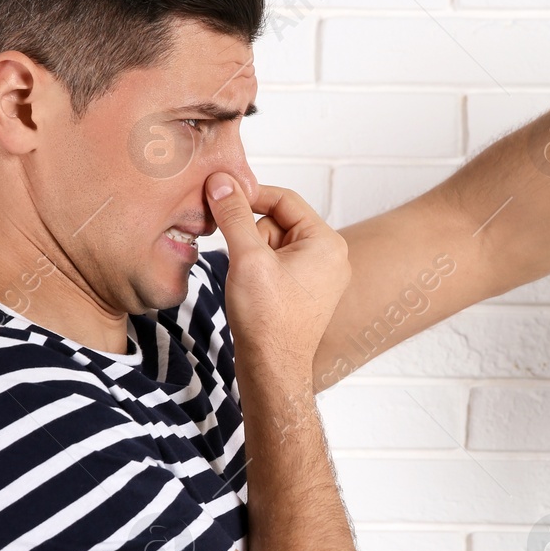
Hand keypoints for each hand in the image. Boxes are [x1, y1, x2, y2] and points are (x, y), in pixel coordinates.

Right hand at [204, 173, 349, 377]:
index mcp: (327, 242)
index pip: (284, 199)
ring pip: (274, 243)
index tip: (218, 198)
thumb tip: (221, 181)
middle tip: (243, 265)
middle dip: (252, 237)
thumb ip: (234, 214)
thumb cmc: (267, 320)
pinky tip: (254, 292)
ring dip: (253, 255)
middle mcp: (331, 256)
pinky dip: (259, 270)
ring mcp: (321, 275)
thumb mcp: (246, 258)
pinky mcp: (307, 291)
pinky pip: (277, 264)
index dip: (249, 196)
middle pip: (278, 221)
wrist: (273, 369)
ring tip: (250, 285)